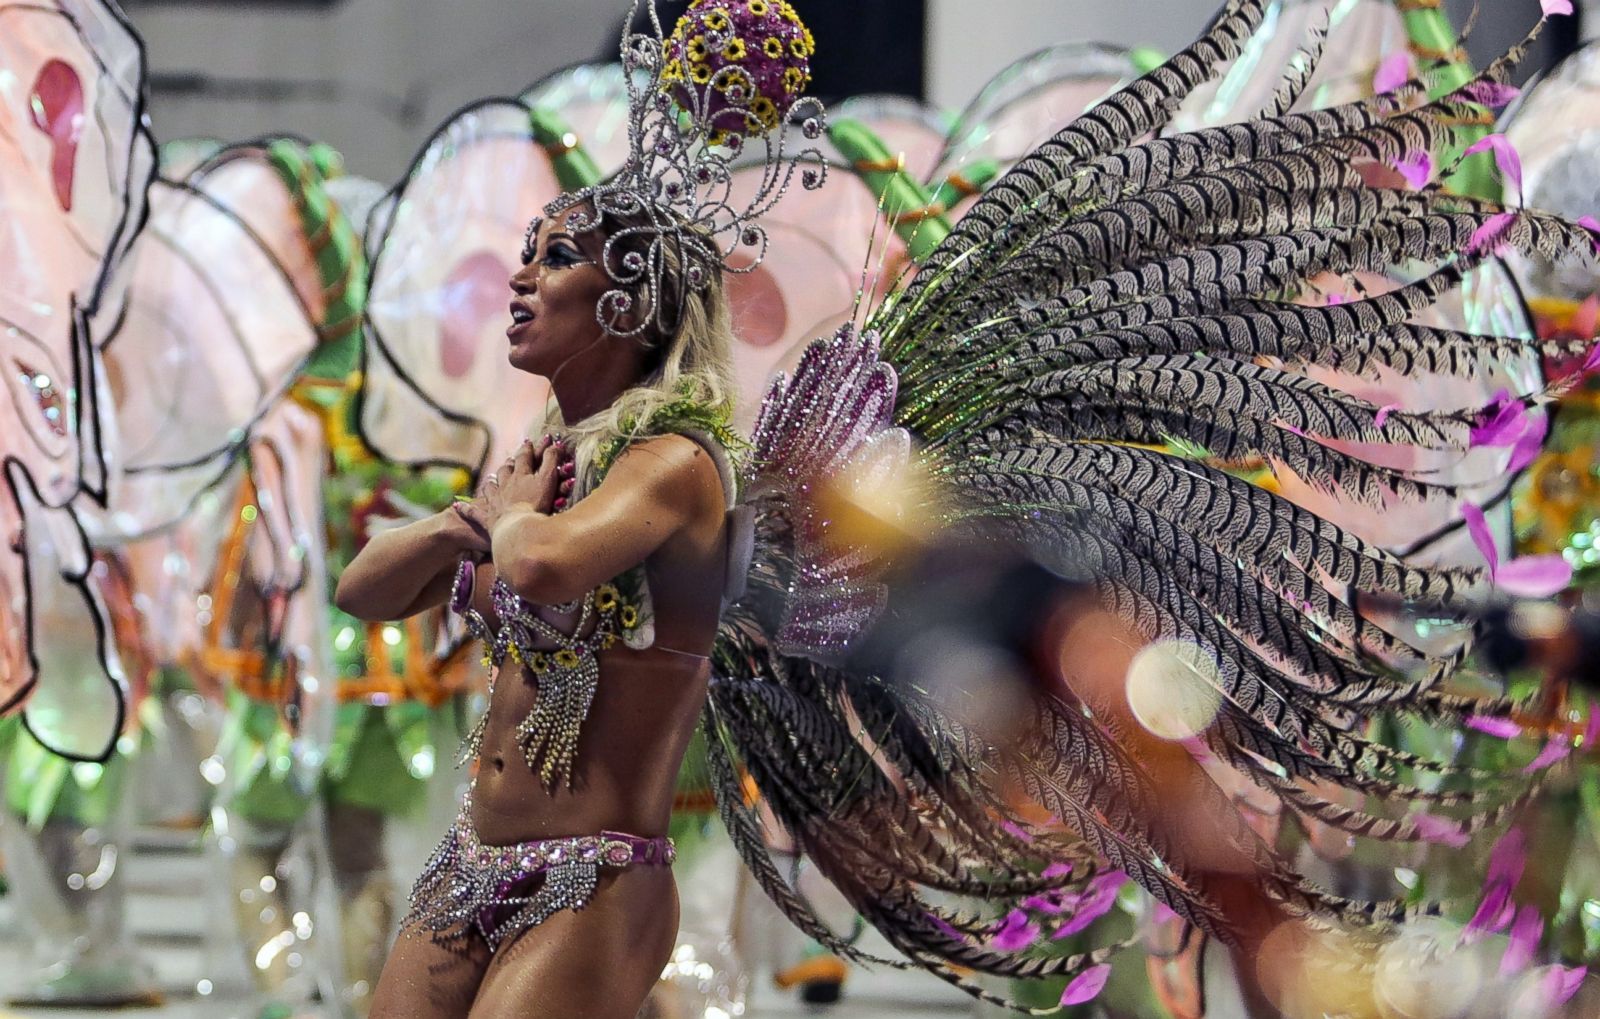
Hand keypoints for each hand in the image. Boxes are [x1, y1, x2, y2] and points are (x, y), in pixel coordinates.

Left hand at [453, 436, 574, 538]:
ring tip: (492, 479)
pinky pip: (474, 512)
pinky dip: (466, 509)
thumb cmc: (535, 505)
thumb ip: (551, 460)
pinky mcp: (487, 518)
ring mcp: (494, 500)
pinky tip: (457, 507)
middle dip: (510, 463)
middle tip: (512, 460)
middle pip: (506, 470)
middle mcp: (505, 484)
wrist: (518, 528)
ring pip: (491, 486)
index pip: (524, 457)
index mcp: (521, 475)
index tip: (530, 442)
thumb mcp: (548, 479)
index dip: (528, 449)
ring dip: (492, 481)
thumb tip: (556, 444)